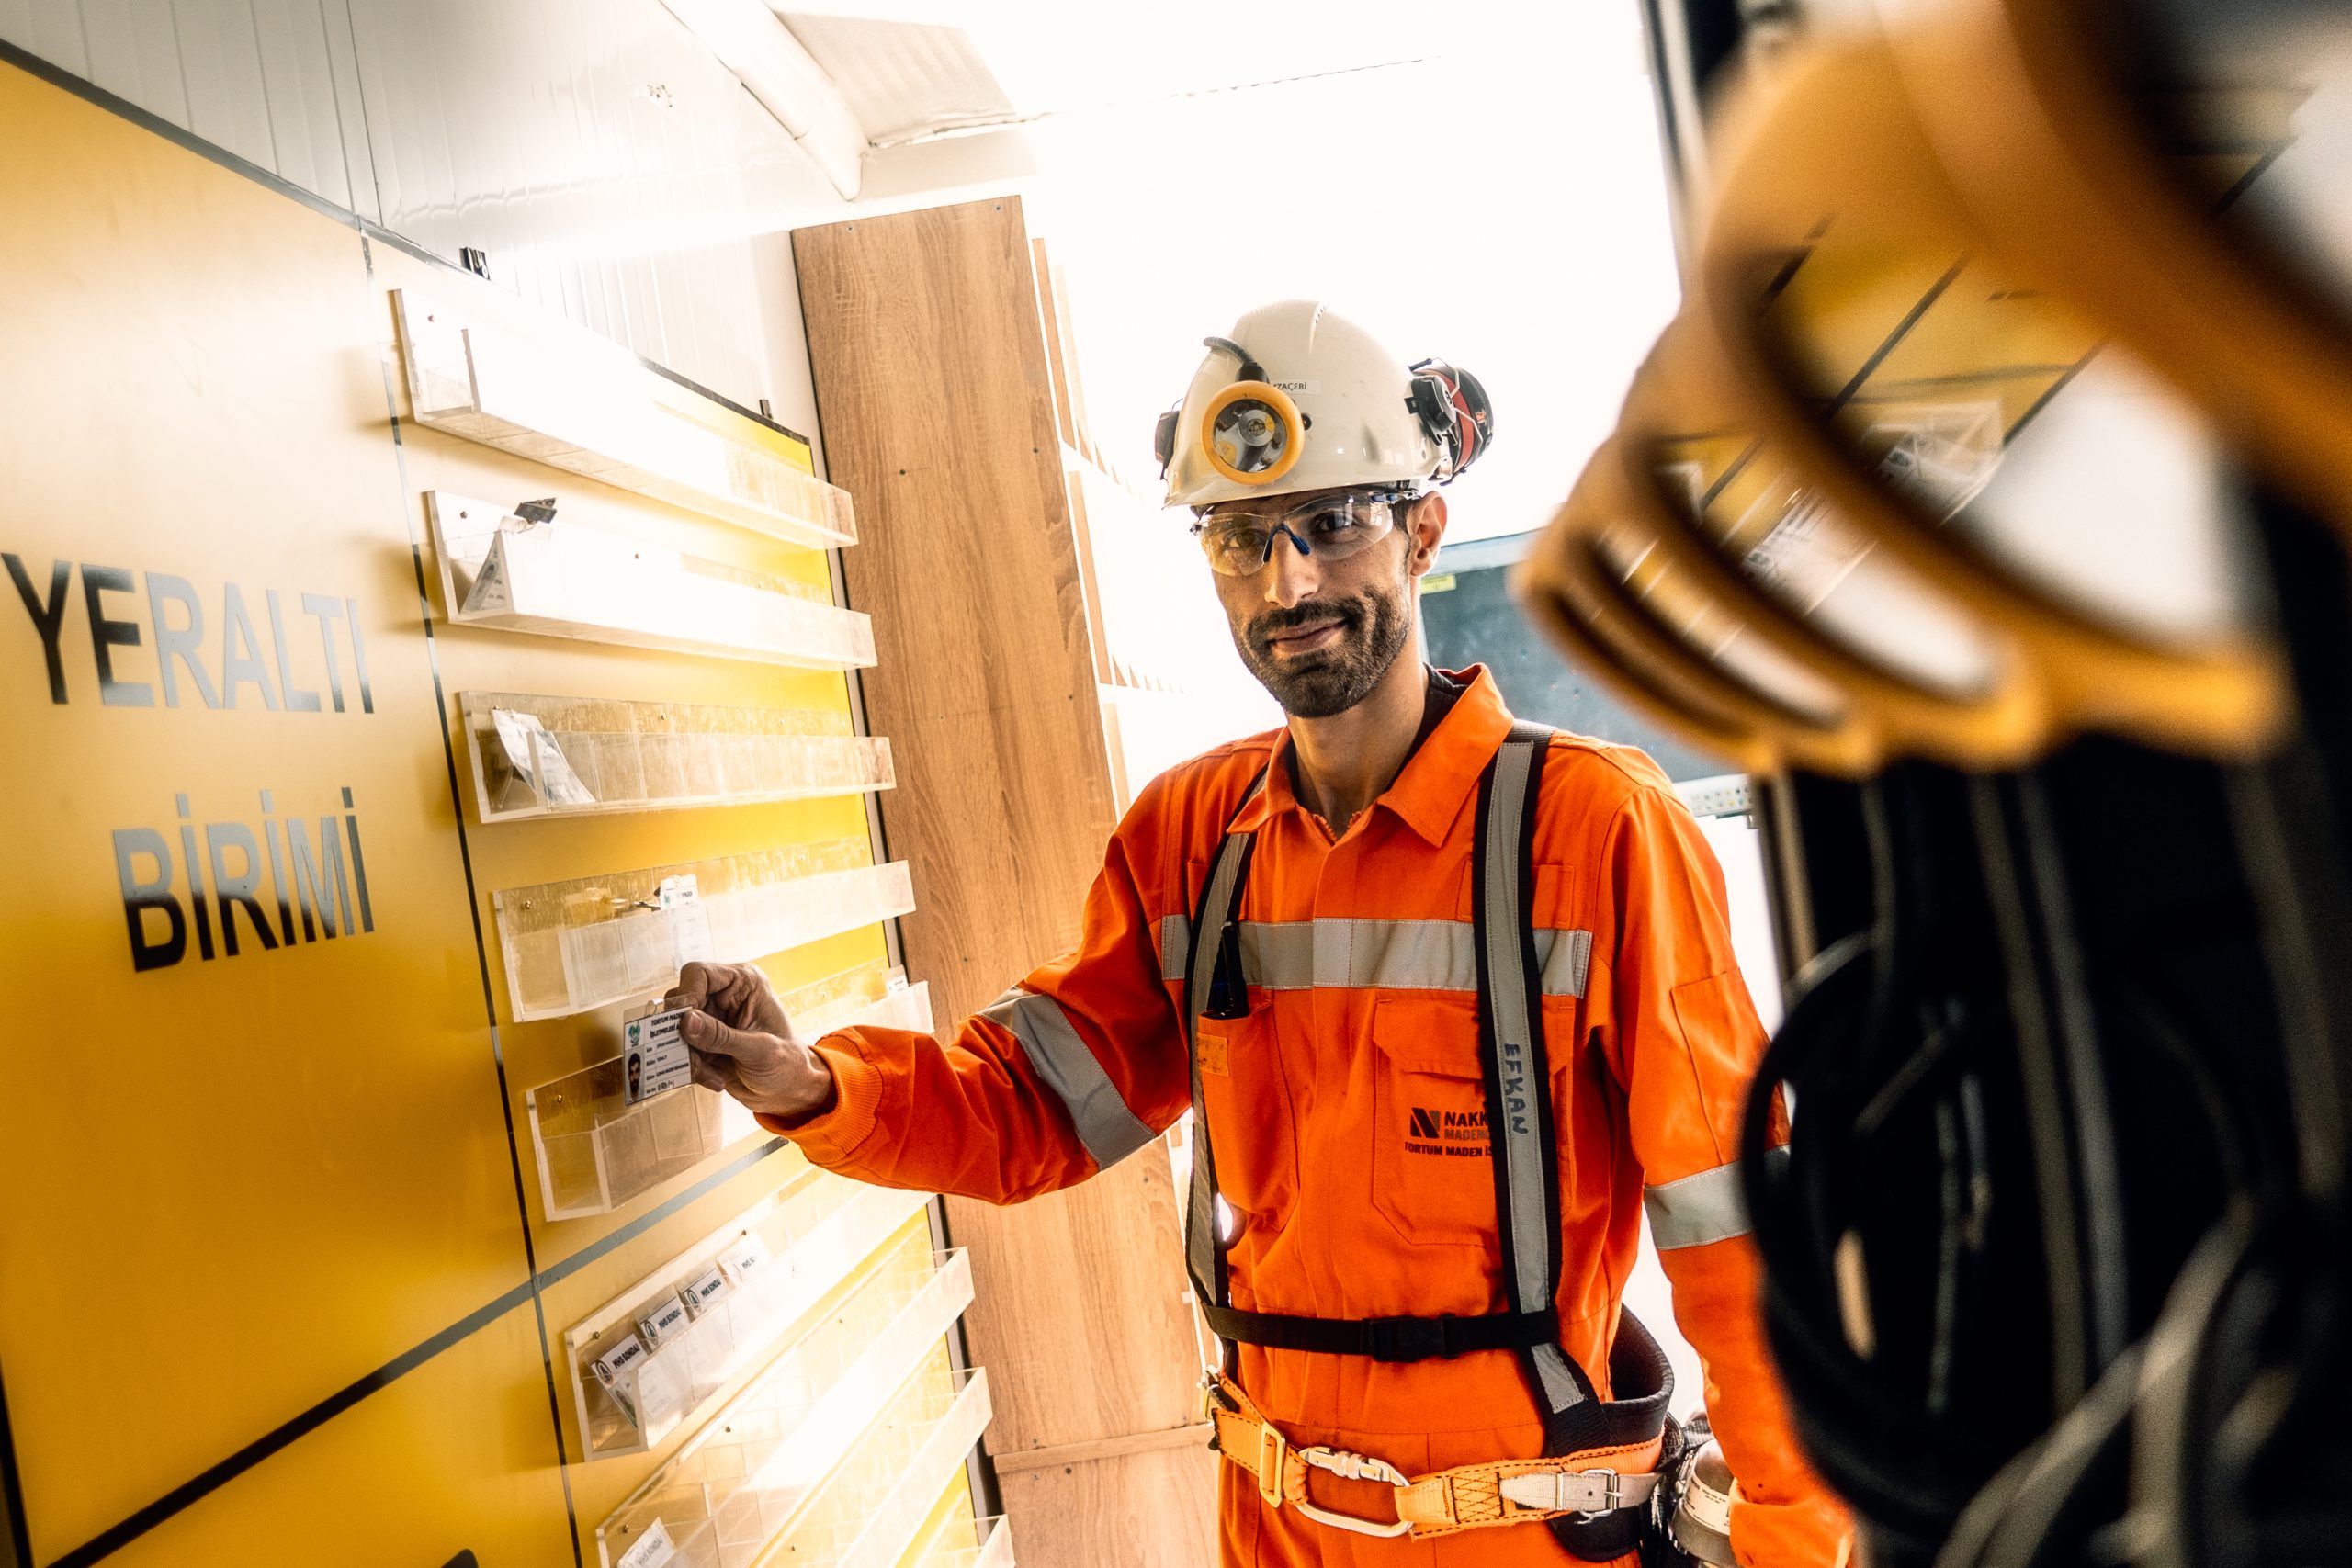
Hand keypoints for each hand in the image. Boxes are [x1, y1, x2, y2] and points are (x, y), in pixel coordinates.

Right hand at [663, 961, 836, 1122]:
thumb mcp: (759, 1050)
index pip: (700, 974)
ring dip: (687, 1055)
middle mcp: (723, 996)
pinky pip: (679, 1050)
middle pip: (680, 1002)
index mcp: (743, 983)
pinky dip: (692, 1068)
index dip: (686, 994)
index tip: (683, 1022)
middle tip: (694, 1057)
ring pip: (675, 1029)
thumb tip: (686, 1021)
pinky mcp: (701, 1042)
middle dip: (683, 1033)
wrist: (787, 1091)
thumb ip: (722, 1036)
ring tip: (711, 1074)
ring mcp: (710, 1020)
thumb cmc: (786, 1063)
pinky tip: (715, 1079)